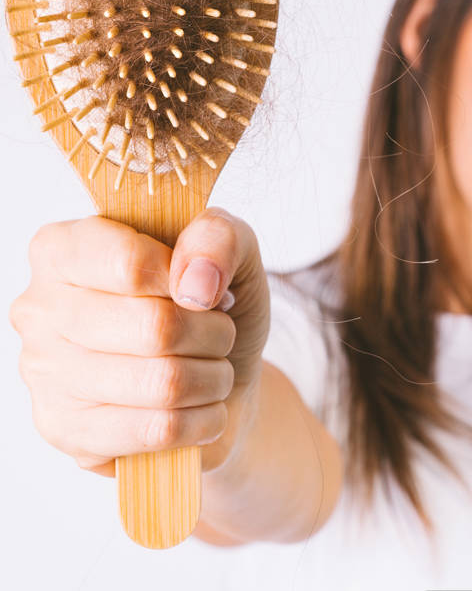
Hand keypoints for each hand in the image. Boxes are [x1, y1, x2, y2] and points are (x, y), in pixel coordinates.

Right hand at [8, 208, 270, 476]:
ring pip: (162, 383)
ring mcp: (45, 375)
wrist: (220, 372)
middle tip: (221, 332)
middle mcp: (40, 308)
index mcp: (64, 248)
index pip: (129, 262)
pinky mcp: (66, 433)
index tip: (206, 289)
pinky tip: (202, 406)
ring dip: (213, 377)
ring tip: (214, 368)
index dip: (185, 278)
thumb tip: (194, 285)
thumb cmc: (213, 301)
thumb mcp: (232, 247)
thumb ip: (218, 237)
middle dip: (213, 333)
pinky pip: (158, 430)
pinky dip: (204, 418)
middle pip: (154, 327)